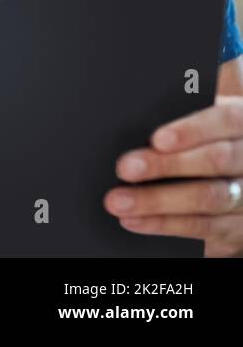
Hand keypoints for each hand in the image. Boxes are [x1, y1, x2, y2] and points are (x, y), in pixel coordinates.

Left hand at [104, 95, 242, 256]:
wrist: (236, 178)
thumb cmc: (208, 142)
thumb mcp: (207, 127)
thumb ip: (182, 124)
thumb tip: (136, 130)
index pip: (225, 121)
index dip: (192, 130)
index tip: (157, 139)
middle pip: (217, 160)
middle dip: (167, 165)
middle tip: (125, 168)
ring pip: (210, 198)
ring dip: (159, 201)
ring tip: (119, 201)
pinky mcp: (239, 227)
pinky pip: (204, 227)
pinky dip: (165, 224)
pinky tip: (135, 220)